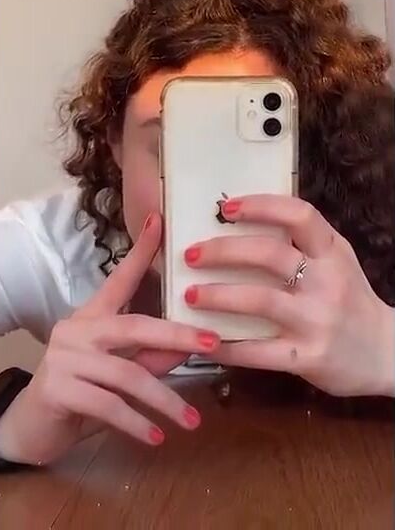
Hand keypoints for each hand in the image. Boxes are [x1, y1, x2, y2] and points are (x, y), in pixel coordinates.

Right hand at [0, 213, 218, 464]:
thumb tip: (190, 348)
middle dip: (178, 335)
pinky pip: (108, 405)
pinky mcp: (59, 388)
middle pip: (135, 326)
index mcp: (94, 316)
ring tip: (192, 421)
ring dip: (164, 400)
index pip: (120, 278)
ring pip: (127, 374)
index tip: (160, 221)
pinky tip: (155, 438)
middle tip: (213, 344)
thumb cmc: (81, 393)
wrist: (32, 427)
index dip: (141, 251)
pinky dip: (136, 423)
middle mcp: (78, 328)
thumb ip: (151, 358)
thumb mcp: (120, 373)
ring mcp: (65, 357)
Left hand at [183, 195, 394, 397]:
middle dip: (223, 251)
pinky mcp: (308, 357)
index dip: (261, 206)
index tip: (227, 207)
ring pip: (260, 301)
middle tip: (190, 254)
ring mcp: (318, 321)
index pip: (299, 215)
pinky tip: (204, 342)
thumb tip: (241, 225)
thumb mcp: (336, 263)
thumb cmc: (351, 301)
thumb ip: (301, 246)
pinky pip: (259, 351)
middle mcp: (327, 282)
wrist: (388, 354)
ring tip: (189, 296)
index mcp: (333, 252)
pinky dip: (227, 347)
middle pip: (269, 255)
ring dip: (217, 296)